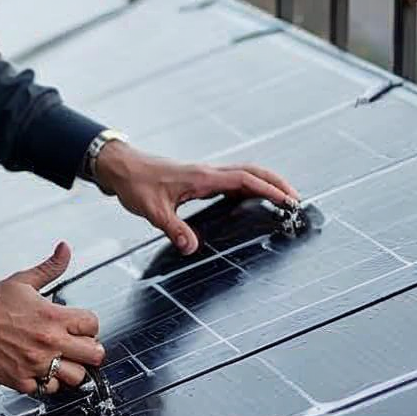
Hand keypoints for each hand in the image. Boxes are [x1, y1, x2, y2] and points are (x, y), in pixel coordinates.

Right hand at [0, 242, 104, 395]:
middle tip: (80, 348)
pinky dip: (46, 382)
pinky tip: (39, 370)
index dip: (89, 325)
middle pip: (94, 355)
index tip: (81, 327)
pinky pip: (48, 389)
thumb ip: (50, 267)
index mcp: (53, 316)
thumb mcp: (24, 280)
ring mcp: (36, 363)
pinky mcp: (22, 379)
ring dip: (71, 369)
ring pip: (76, 377)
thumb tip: (64, 250)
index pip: (93, 325)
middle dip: (90, 350)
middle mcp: (49, 342)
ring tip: (61, 361)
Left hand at [91, 142, 297, 255]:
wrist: (121, 167)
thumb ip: (174, 229)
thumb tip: (192, 248)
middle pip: (252, 171)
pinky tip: (253, 198)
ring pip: (244, 173)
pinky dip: (249, 186)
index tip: (287, 200)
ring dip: (265, 182)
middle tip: (296, 199)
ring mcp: (204, 174)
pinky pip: (231, 180)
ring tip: (282, 198)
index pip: (244, 180)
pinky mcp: (198, 179)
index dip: (268, 189)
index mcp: (202, 177)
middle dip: (276, 183)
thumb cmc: (136, 184)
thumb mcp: (153, 211)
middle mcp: (207, 172)